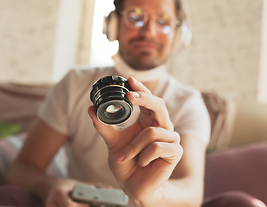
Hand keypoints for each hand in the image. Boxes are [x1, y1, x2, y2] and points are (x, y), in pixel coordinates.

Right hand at [45, 179, 110, 206]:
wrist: (50, 187)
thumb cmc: (67, 185)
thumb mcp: (79, 184)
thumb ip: (94, 186)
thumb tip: (109, 188)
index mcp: (59, 192)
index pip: (68, 205)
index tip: (88, 205)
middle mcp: (52, 201)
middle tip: (89, 205)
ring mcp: (50, 206)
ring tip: (85, 205)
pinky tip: (78, 206)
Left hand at [88, 77, 182, 204]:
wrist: (133, 186)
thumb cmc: (126, 163)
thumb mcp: (112, 142)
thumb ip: (103, 126)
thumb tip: (91, 109)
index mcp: (149, 121)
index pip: (149, 100)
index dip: (141, 89)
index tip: (129, 81)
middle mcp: (162, 127)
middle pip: (159, 105)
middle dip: (144, 99)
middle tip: (129, 97)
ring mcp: (171, 139)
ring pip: (152, 132)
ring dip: (133, 147)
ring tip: (123, 157)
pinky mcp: (175, 152)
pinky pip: (157, 147)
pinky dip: (144, 156)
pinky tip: (141, 163)